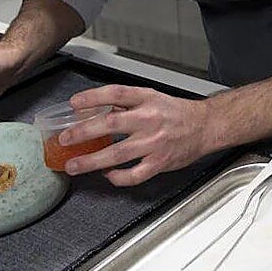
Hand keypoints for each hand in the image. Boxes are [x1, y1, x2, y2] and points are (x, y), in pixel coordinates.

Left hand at [56, 85, 212, 185]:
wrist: (205, 126)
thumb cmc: (177, 113)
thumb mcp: (152, 97)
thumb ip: (125, 102)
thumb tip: (95, 108)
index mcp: (147, 99)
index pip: (115, 93)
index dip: (92, 97)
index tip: (74, 103)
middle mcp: (149, 119)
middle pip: (111, 123)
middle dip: (84, 131)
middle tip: (66, 139)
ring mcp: (154, 142)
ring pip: (117, 153)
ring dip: (92, 161)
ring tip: (74, 165)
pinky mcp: (160, 162)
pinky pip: (134, 174)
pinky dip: (118, 177)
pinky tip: (108, 175)